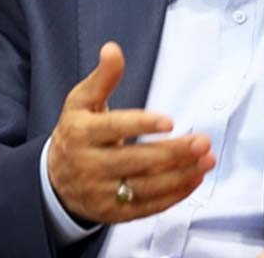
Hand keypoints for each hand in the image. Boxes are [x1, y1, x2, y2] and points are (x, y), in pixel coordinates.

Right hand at [47, 41, 215, 223]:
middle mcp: (89, 165)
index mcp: (81, 133)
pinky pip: (147, 207)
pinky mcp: (114, 213)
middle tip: (202, 141)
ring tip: (207, 159)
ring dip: (181, 174)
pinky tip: (194, 178)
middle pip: (136, 160)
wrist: (55, 180)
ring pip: (145, 186)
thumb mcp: (82, 101)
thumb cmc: (78, 131)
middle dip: (173, 152)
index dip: (142, 124)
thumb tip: (112, 49)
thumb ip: (103, 78)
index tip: (170, 121)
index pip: (114, 129)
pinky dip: (174, 195)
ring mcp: (101, 193)